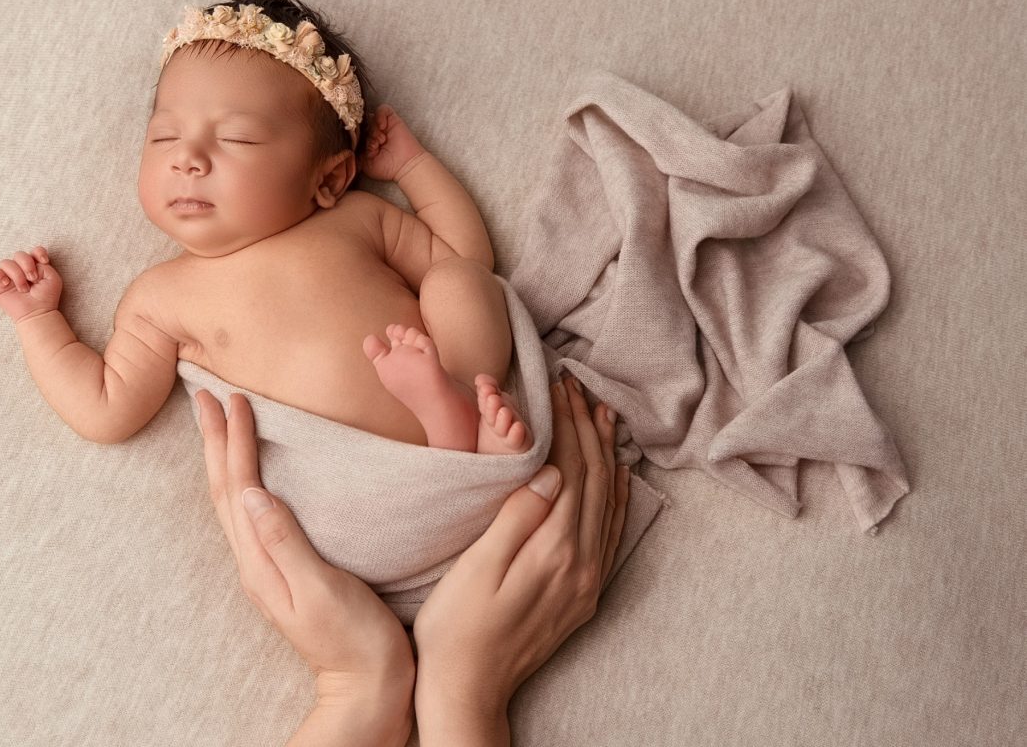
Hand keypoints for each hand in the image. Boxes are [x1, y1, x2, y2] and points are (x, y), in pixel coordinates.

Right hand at [0, 246, 61, 322]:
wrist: (38, 313)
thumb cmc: (46, 297)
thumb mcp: (51, 277)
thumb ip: (42, 264)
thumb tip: (28, 263)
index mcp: (33, 266)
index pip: (33, 251)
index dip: (38, 252)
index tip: (44, 262)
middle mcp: (18, 269)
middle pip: (19, 254)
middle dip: (27, 265)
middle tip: (33, 279)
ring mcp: (5, 277)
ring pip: (5, 263)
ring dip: (16, 275)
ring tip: (23, 289)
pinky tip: (5, 284)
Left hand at [198, 390, 413, 746]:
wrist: (368, 685)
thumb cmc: (355, 638)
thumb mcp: (322, 589)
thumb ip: (286, 541)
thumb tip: (252, 493)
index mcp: (261, 562)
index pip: (240, 488)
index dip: (235, 441)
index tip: (234, 400)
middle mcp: (256, 562)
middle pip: (225, 490)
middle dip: (215, 440)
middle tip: (206, 396)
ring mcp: (267, 567)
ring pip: (234, 500)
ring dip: (223, 457)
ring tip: (217, 423)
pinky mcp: (284, 569)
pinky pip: (253, 513)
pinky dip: (244, 480)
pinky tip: (251, 472)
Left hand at [360, 104, 426, 181]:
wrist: (405, 167)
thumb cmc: (387, 168)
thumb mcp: (364, 164)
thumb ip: (354, 155)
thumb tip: (345, 148)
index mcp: (365, 141)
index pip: (354, 132)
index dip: (355, 136)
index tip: (361, 146)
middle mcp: (373, 131)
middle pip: (361, 123)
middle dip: (365, 134)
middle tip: (375, 146)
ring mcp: (383, 125)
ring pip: (370, 116)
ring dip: (373, 128)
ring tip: (381, 140)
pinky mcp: (393, 119)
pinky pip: (382, 109)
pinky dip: (380, 116)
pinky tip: (383, 127)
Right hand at [412, 375, 630, 745]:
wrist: (467, 689)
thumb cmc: (457, 626)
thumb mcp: (477, 566)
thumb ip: (518, 517)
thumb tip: (553, 472)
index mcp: (555, 550)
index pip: (572, 468)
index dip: (568, 423)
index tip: (560, 385)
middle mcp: (581, 564)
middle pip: (596, 479)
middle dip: (588, 427)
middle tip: (577, 386)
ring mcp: (587, 581)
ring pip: (608, 501)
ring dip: (607, 454)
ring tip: (602, 415)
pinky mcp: (583, 594)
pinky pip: (611, 534)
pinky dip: (616, 497)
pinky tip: (616, 477)